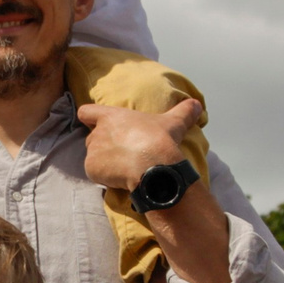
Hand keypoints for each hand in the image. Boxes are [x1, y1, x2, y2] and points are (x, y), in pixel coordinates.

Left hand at [77, 98, 201, 191]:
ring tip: (123, 167)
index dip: (89, 117)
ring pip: (93, 156)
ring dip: (104, 161)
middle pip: (92, 138)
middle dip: (103, 145)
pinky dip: (104, 177)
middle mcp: (97, 132)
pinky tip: (120, 178)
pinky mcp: (91, 169)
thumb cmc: (159, 140)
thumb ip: (183, 111)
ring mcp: (93, 151)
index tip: (93, 122)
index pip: (86, 111)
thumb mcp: (173, 122)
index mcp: (111, 117)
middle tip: (122, 152)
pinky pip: (94, 173)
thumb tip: (197, 104)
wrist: (153, 166)